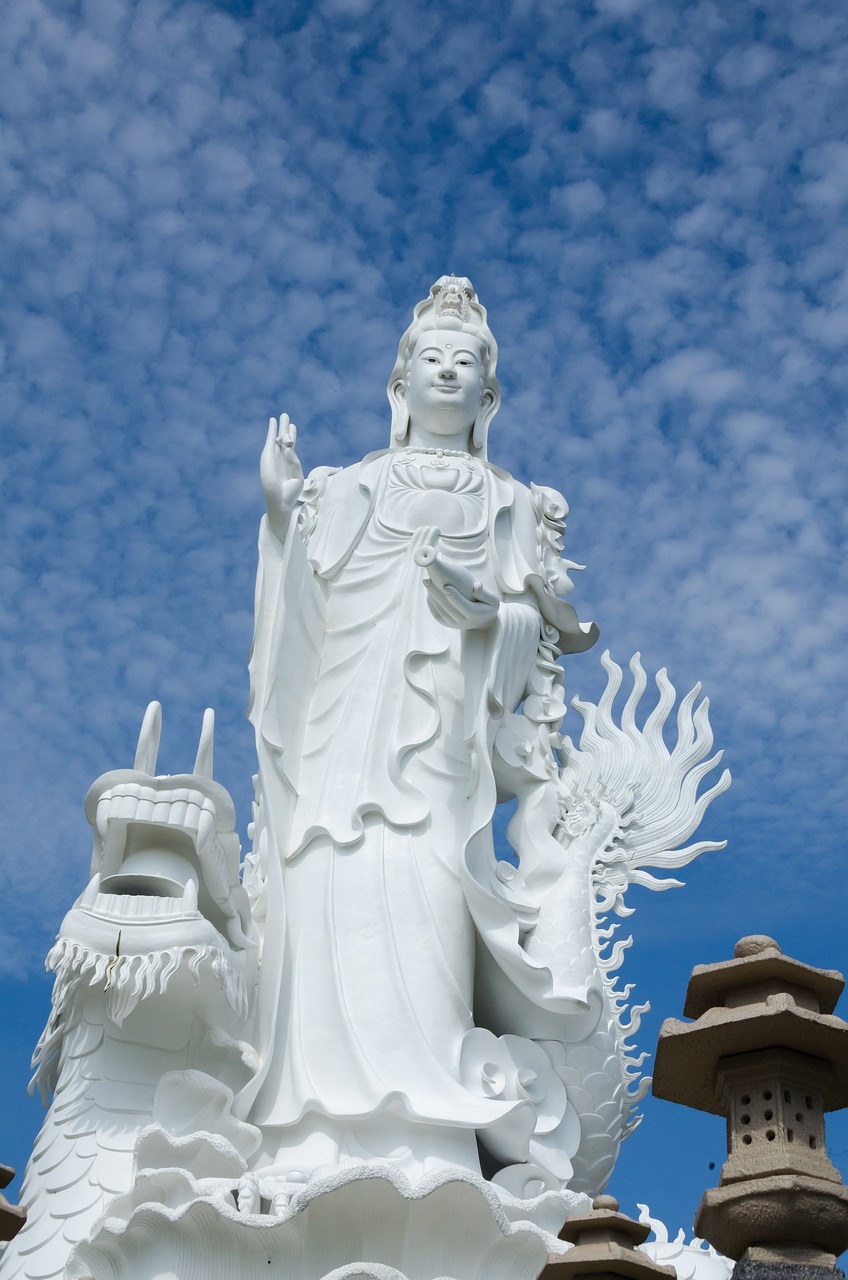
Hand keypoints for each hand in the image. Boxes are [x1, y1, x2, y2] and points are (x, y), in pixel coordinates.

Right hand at [260, 414, 303, 538]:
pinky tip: (273, 420)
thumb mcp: (298, 475)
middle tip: (286, 416)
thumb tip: (289, 447)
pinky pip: (270, 438)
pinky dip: (272, 429)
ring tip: (284, 415)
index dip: (292, 436)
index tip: (293, 427)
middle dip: (286, 428)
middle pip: (284, 439)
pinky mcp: (268, 454)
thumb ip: (294, 461)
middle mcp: (282, 457)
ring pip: (279, 437)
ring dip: (281, 426)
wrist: (280, 499)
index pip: (291, 446)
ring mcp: (275, 455)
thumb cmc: (290, 491)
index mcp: (290, 462)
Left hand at [414, 546, 499, 630]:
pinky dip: (431, 603)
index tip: (446, 586)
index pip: (464, 606)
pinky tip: (428, 592)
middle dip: (437, 593)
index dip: (455, 597)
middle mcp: (463, 621)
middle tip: (428, 580)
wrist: (482, 623)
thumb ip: (485, 594)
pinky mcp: (446, 624)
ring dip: (432, 596)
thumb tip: (477, 585)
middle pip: (448, 607)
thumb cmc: (488, 607)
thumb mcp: (493, 601)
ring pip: (440, 610)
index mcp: (475, 615)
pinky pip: (437, 614)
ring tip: (427, 582)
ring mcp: (454, 624)